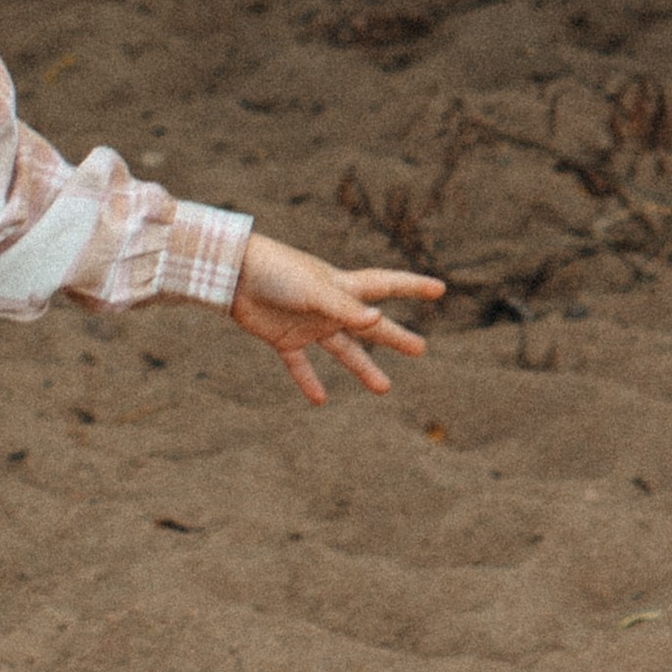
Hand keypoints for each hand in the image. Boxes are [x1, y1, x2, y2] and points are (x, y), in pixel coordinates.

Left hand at [228, 231, 441, 405]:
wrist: (231, 274)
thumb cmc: (276, 271)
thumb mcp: (314, 290)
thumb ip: (343, 308)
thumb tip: (375, 322)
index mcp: (343, 287)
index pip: (386, 286)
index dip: (413, 287)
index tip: (440, 289)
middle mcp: (330, 307)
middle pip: (370, 326)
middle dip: (395, 336)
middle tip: (421, 350)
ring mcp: (308, 324)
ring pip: (342, 350)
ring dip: (363, 368)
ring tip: (384, 388)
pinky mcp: (283, 338)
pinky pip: (300, 364)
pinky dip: (309, 381)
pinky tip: (320, 400)